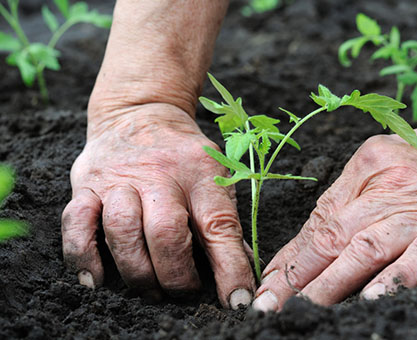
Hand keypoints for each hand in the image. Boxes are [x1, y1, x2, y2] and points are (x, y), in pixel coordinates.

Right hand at [62, 103, 254, 308]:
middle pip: (166, 233)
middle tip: (183, 292)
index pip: (219, 226)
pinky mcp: (86, 185)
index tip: (237, 301)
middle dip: (176, 276)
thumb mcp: (214, 176)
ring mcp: (118, 179)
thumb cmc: (183, 155)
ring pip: (122, 231)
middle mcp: (159, 174)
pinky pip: (76, 223)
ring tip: (151, 290)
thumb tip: (239, 274)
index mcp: (200, 173)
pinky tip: (97, 280)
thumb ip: (224, 222)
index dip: (230, 268)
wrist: (141, 112)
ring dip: (137, 272)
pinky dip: (83, 257)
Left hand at [253, 99, 416, 310]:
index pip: (318, 220)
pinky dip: (394, 278)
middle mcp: (386, 186)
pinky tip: (371, 298)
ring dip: (332, 282)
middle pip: (333, 235)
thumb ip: (348, 201)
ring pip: (366, 248)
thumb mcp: (382, 165)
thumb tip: (307, 246)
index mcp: (364, 167)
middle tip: (270, 304)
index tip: (269, 282)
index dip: (290, 256)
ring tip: (305, 308)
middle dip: (297, 275)